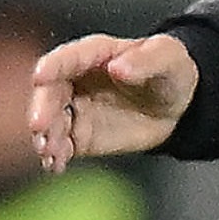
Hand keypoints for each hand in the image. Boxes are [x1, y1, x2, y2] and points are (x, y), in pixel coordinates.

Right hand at [28, 33, 197, 173]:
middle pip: (49, 92)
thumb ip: (146, 61)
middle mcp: (75, 80)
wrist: (178, 105)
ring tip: (48, 151)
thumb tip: (118, 67)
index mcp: (94, 54)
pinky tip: (55, 165)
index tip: (41, 76)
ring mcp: (74, 109)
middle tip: (39, 125)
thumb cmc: (170, 71)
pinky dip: (56, 156)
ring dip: (45, 136)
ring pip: (50, 121)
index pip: (67, 58)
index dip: (52, 66)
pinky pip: (62, 145)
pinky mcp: (79, 136)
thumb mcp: (168, 57)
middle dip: (42, 108)